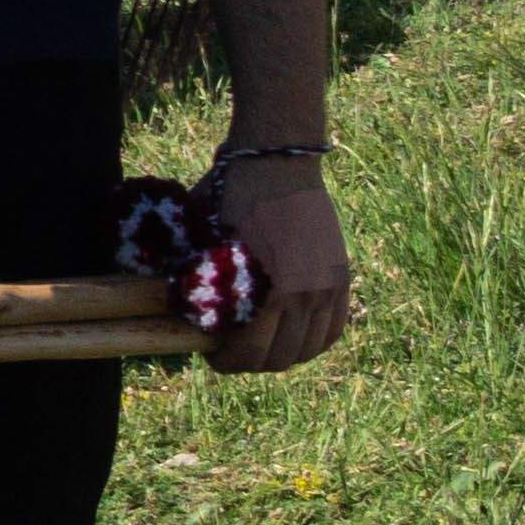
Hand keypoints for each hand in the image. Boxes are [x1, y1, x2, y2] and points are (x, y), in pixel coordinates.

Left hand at [201, 159, 351, 374]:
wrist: (276, 162)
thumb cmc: (227, 197)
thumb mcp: (202, 242)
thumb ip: (197, 286)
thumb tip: (182, 322)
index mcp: (267, 292)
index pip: (248, 355)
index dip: (225, 362)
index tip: (211, 354)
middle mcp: (304, 296)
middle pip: (279, 359)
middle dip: (251, 361)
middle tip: (231, 350)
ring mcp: (328, 288)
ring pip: (308, 349)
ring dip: (282, 353)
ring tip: (261, 343)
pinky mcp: (341, 278)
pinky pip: (332, 330)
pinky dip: (312, 340)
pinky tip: (291, 335)